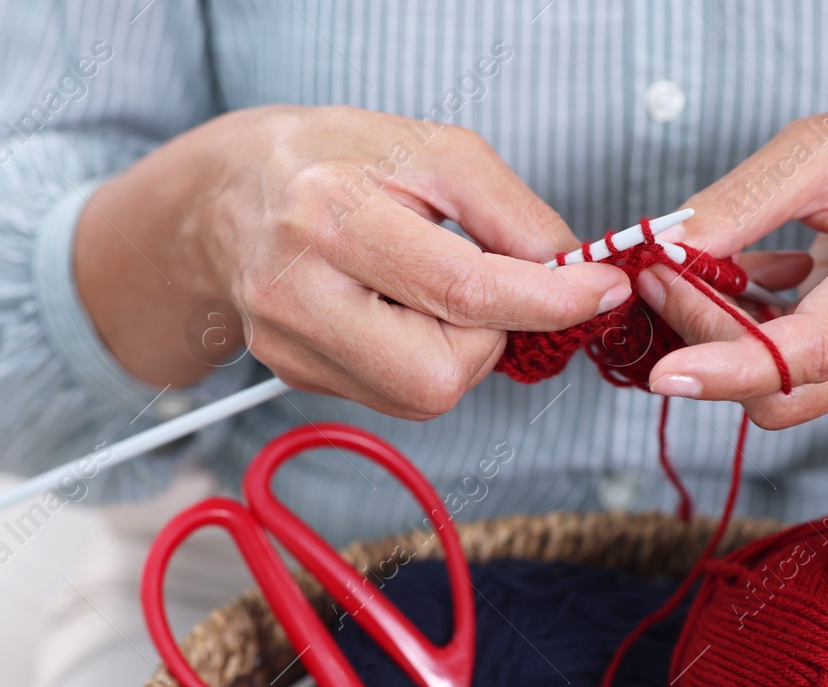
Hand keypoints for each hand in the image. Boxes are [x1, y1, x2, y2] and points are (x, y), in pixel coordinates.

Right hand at [76, 105, 628, 418]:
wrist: (228, 194)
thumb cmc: (336, 159)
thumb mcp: (433, 150)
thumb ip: (513, 213)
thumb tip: (575, 274)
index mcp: (332, 213)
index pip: (463, 289)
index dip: (549, 301)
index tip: (599, 290)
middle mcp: (298, 288)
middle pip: (440, 374)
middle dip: (489, 340)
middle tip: (482, 289)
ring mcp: (288, 343)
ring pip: (422, 395)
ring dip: (457, 352)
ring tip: (426, 292)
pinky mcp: (291, 374)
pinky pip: (394, 395)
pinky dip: (419, 359)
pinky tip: (393, 313)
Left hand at [641, 98, 827, 428]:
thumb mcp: (821, 146)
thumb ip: (743, 200)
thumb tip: (672, 247)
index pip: (817, 346)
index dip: (735, 368)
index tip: (668, 370)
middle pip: (785, 387)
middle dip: (706, 345)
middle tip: (662, 276)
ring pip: (778, 394)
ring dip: (717, 344)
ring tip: (696, 274)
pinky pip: (785, 381)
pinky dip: (742, 342)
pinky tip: (744, 288)